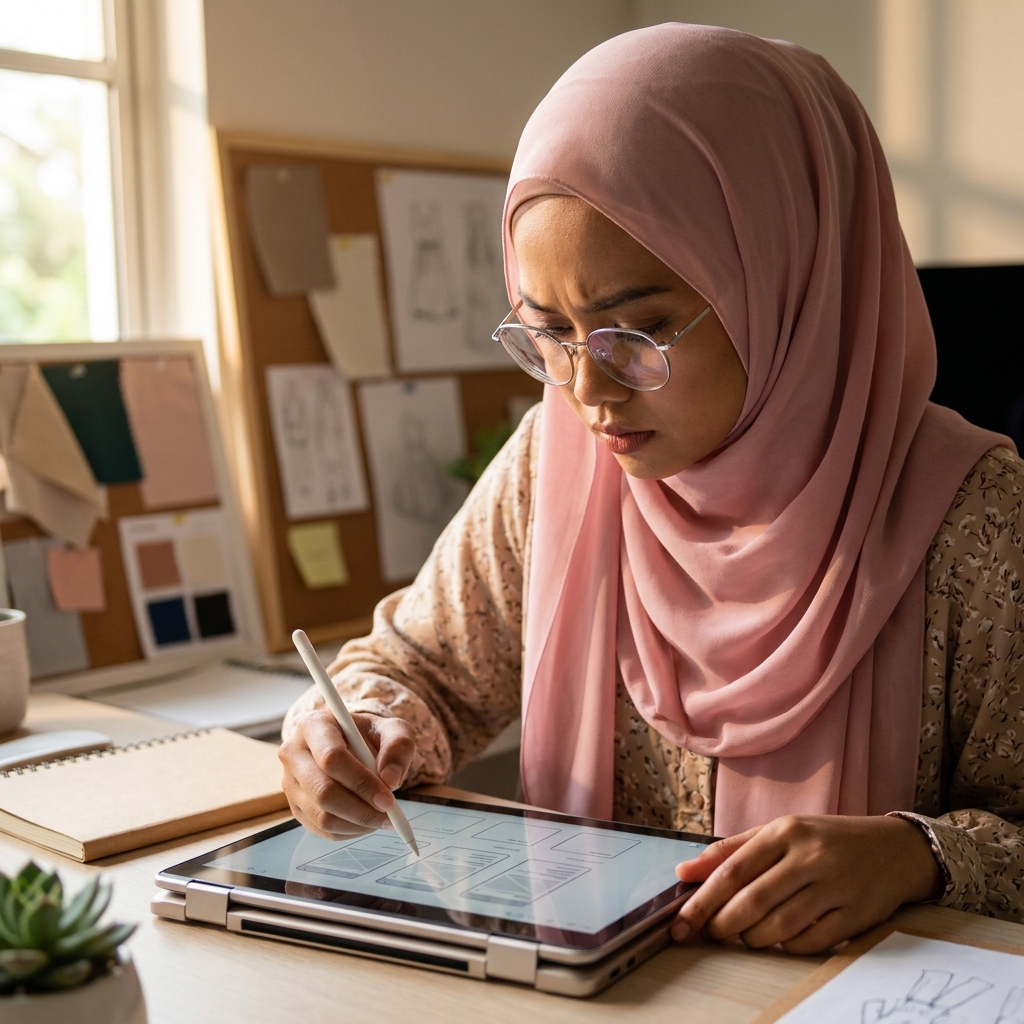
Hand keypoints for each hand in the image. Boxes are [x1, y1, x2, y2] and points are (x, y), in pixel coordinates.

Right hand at [279, 706, 416, 838]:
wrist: (353, 746)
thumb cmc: (370, 736)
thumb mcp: (394, 730)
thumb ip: (398, 747)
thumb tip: (390, 780)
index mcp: (314, 725)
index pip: (332, 758)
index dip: (361, 782)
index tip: (388, 798)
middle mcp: (294, 753)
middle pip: (323, 791)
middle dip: (361, 809)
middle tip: (388, 814)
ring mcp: (290, 782)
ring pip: (321, 815)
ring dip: (357, 823)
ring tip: (381, 818)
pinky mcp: (295, 806)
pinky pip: (320, 829)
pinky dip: (348, 831)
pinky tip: (366, 822)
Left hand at [671, 815, 943, 953]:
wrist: (895, 849)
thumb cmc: (825, 841)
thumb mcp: (778, 833)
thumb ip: (731, 850)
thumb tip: (684, 872)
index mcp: (785, 832)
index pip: (734, 869)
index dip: (703, 899)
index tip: (681, 921)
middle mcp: (810, 857)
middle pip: (754, 901)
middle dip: (722, 924)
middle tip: (708, 934)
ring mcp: (835, 886)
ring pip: (780, 925)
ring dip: (752, 938)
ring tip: (742, 936)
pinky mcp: (856, 915)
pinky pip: (810, 942)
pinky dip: (786, 947)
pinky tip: (777, 941)